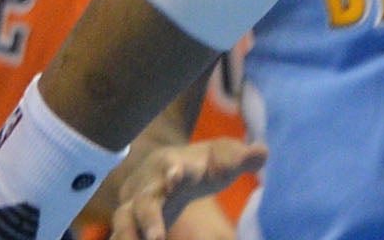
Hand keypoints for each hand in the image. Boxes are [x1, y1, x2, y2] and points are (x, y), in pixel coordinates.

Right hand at [94, 135, 259, 239]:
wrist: (168, 167)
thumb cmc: (203, 163)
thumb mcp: (223, 156)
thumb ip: (240, 157)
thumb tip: (262, 152)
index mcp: (174, 164)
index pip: (174, 167)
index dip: (175, 171)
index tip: (176, 176)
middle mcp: (150, 185)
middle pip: (144, 202)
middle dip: (148, 218)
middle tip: (157, 237)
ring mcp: (136, 205)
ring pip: (123, 220)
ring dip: (126, 236)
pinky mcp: (130, 222)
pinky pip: (121, 235)